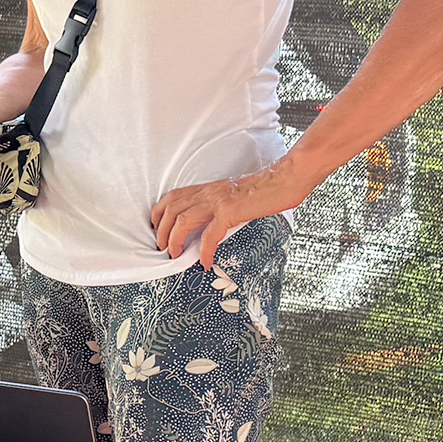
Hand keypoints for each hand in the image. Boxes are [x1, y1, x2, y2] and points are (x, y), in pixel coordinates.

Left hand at [151, 164, 310, 270]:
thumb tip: (211, 225)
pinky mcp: (230, 211)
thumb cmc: (264, 189)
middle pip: (170, 209)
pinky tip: (205, 262)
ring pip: (182, 220)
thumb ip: (218, 206)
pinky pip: (210, 235)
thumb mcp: (233, 196)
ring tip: (174, 255)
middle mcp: (208, 192)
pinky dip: (204, 251)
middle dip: (161, 230)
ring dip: (174, 240)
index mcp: (207, 188)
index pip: (172, 198)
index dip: (159, 213)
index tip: (157, 229)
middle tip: (162, 248)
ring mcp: (218, 201)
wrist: (285, 179)